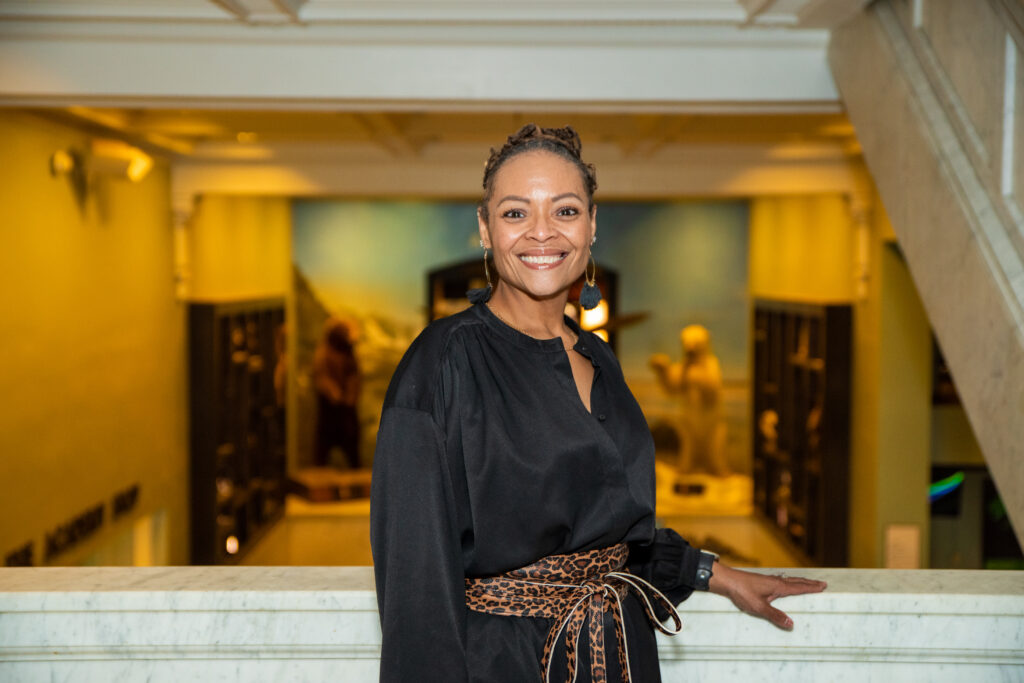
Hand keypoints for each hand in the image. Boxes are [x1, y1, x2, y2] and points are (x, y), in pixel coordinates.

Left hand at [708, 563, 825, 630]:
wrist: (726, 580)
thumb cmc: (742, 592)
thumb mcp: (759, 607)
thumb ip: (775, 616)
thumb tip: (791, 624)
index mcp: (778, 586)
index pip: (799, 587)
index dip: (811, 587)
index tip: (823, 585)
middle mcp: (775, 581)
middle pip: (796, 582)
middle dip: (809, 583)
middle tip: (821, 583)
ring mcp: (768, 581)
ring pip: (788, 580)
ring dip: (799, 582)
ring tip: (807, 583)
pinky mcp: (761, 582)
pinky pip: (781, 581)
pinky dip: (789, 582)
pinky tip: (784, 585)